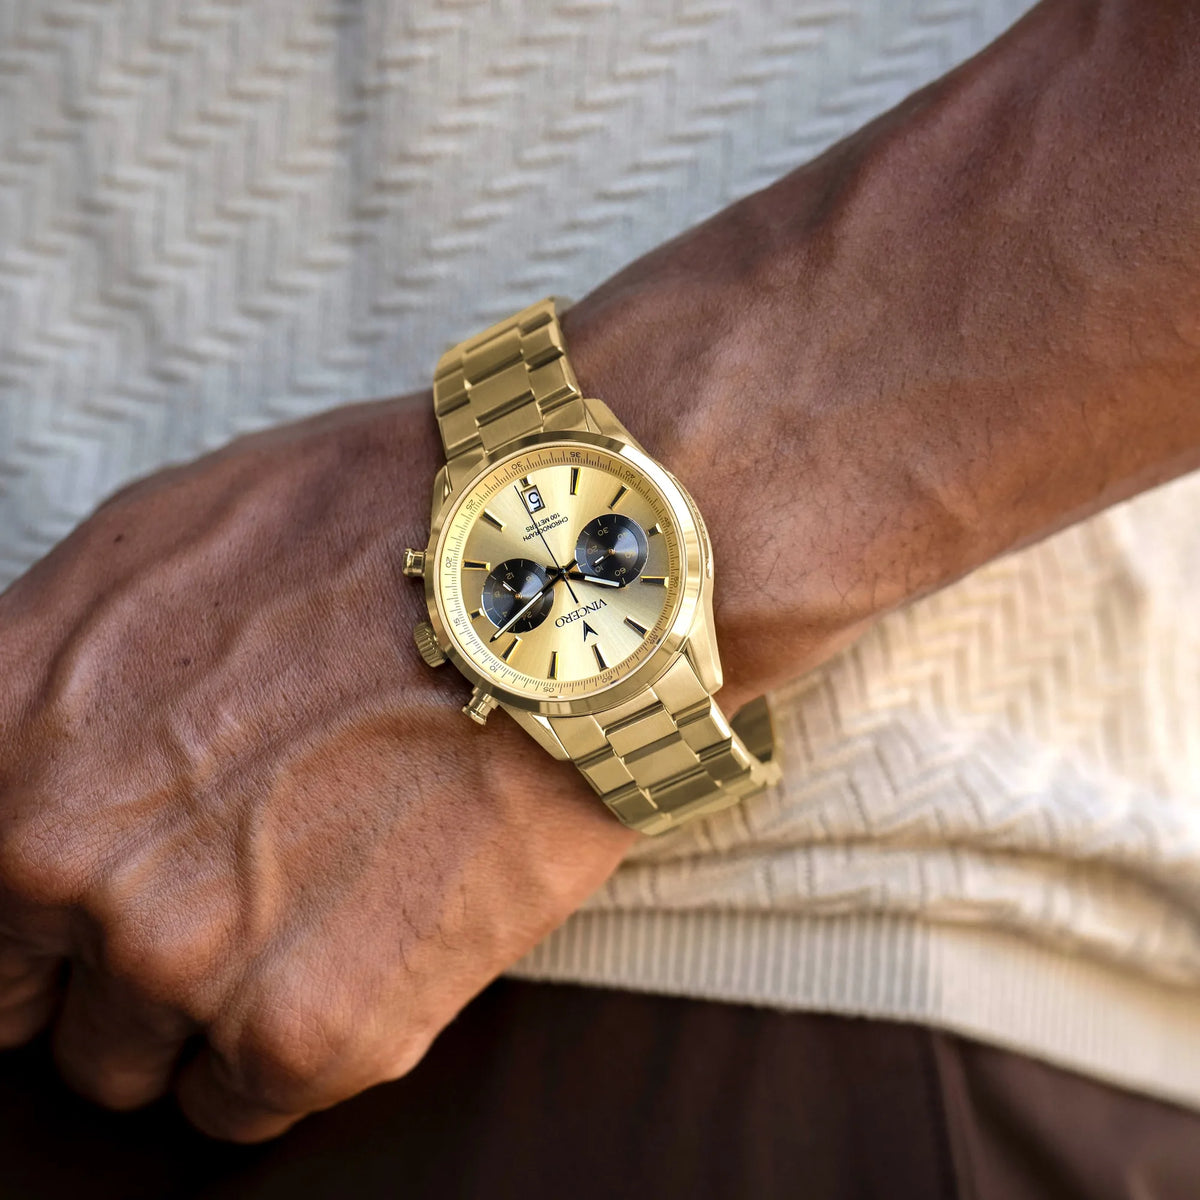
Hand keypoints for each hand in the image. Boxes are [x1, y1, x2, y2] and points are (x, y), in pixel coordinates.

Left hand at [0, 396, 636, 1140]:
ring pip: (128, 1062)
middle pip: (24, 998)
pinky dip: (288, 1041)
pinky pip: (242, 1105)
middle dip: (97, 956)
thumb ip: (41, 683)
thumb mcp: (149, 547)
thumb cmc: (374, 538)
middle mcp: (59, 866)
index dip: (21, 903)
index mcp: (2, 743)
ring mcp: (183, 961)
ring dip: (197, 1004)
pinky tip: (355, 937)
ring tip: (302, 901)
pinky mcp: (312, 1033)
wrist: (553, 586)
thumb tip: (18, 765)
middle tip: (210, 885)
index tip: (71, 903)